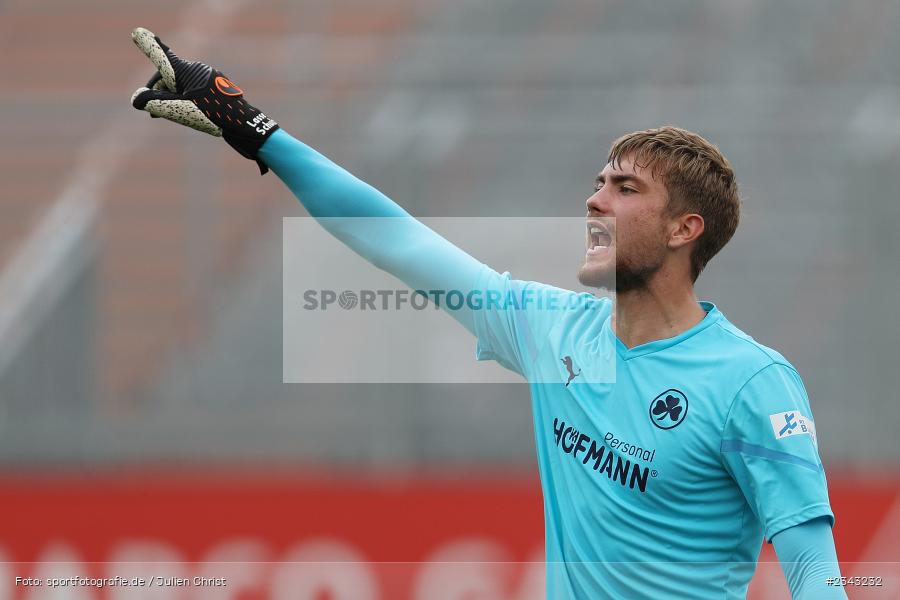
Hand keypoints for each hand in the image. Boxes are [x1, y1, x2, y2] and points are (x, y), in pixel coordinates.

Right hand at [129, 27, 278, 172]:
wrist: (244, 123)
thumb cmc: (212, 115)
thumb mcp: (180, 110)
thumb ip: (155, 103)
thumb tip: (136, 99)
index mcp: (187, 71)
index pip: (163, 57)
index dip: (149, 46)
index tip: (138, 33)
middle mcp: (198, 69)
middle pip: (170, 76)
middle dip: (160, 92)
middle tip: (153, 112)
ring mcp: (210, 76)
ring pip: (183, 84)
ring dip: (174, 97)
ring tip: (175, 115)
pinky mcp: (217, 84)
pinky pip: (196, 88)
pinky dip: (189, 98)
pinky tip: (191, 112)